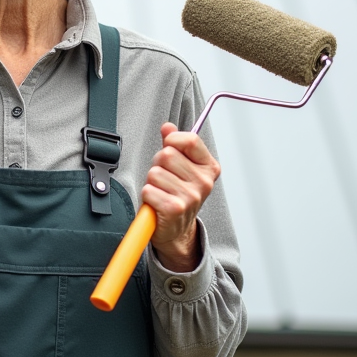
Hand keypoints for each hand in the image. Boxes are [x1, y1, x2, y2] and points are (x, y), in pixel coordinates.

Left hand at [142, 123, 220, 272]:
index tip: (170, 147)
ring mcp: (191, 197)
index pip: (190, 140)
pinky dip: (147, 196)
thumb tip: (167, 127)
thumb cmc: (176, 194)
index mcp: (209, 167)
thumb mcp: (180, 167)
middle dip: (158, 164)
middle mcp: (204, 182)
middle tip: (164, 178)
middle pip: (167, 154)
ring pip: (155, 173)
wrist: (176, 230)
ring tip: (160, 191)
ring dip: (151, 182)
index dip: (173, 140)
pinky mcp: (175, 209)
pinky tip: (156, 203)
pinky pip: (149, 190)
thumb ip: (173, 144)